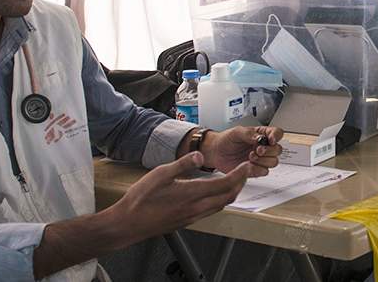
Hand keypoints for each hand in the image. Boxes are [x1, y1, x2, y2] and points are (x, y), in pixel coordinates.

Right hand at [110, 152, 249, 241]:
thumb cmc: (141, 199)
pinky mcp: (187, 221)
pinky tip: (211, 194)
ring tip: (232, 181)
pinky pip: (211, 211)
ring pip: (220, 205)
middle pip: (228, 197)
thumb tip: (199, 155)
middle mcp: (196, 208)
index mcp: (191, 193)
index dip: (239, 175)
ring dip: (230, 193)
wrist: (130, 223)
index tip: (247, 166)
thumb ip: (182, 164)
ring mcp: (192, 217)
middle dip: (240, 184)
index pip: (224, 184)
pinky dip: (219, 200)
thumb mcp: (160, 174)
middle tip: (244, 172)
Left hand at [200, 126, 282, 176]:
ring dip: (263, 160)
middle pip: (278, 149)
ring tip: (251, 156)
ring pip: (274, 162)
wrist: (216, 152)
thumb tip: (260, 138)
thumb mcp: (236, 132)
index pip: (277, 133)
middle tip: (257, 150)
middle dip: (269, 150)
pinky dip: (257, 169)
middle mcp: (263, 147)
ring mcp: (261, 159)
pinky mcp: (256, 169)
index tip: (270, 140)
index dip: (276, 136)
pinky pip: (264, 172)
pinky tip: (248, 164)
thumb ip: (249, 134)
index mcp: (261, 135)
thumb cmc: (226, 140)